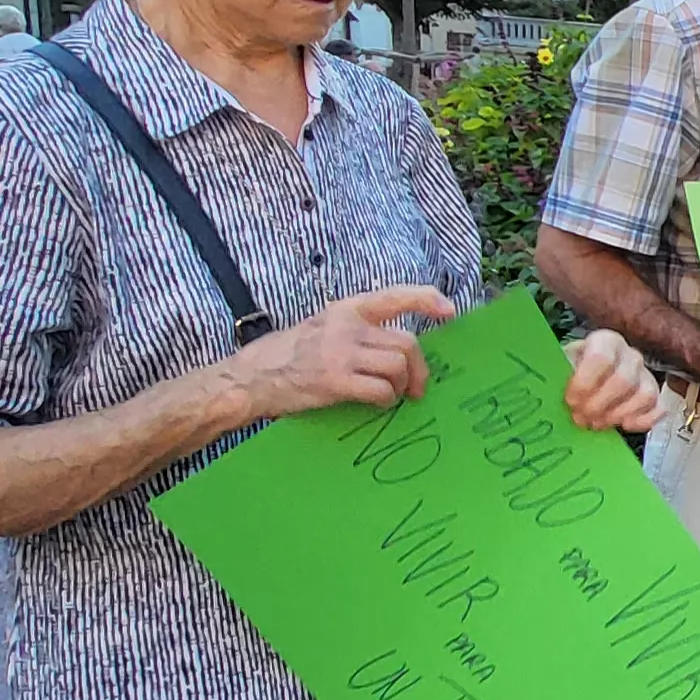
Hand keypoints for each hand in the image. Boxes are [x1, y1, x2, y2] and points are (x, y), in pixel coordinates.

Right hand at [220, 284, 449, 419]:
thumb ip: (356, 330)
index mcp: (345, 309)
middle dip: (419, 368)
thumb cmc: (287, 355)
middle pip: (407, 342)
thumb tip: (398, 349)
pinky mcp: (337, 381)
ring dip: (402, 385)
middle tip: (416, 387)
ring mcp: (342, 353)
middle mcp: (346, 326)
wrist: (251, 378)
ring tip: (392, 395)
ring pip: (398, 365)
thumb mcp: (321, 326)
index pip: (395, 296)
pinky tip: (377, 403)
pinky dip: (386, 400)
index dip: (427, 300)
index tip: (449, 310)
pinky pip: (381, 391)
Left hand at [561, 330, 659, 432]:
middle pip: (623, 380)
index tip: (570, 399)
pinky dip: (643, 421)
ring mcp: (645, 375)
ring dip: (617, 415)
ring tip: (596, 423)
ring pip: (644, 395)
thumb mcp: (560, 367)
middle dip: (599, 405)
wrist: (587, 379)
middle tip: (580, 417)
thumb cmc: (572, 373)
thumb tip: (545, 389)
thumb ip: (557, 375)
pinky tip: (624, 425)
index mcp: (605, 341)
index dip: (585, 382)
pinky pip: (658, 408)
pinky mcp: (655, 396)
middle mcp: (629, 355)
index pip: (601, 358)